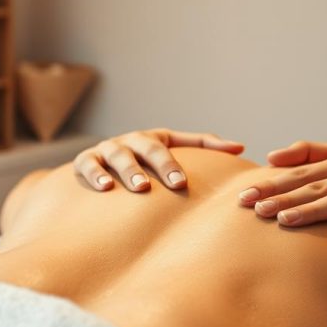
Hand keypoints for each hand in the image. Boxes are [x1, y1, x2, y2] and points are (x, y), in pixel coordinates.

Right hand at [74, 129, 243, 191]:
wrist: (99, 168)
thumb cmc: (145, 163)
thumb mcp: (172, 150)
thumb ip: (204, 146)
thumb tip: (241, 147)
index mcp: (153, 138)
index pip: (172, 145)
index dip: (179, 161)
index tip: (185, 183)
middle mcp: (130, 141)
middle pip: (148, 148)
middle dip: (162, 165)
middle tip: (175, 184)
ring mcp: (107, 149)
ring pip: (118, 155)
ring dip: (129, 170)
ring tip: (140, 186)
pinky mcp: (85, 160)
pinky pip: (88, 165)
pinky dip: (95, 174)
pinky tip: (105, 188)